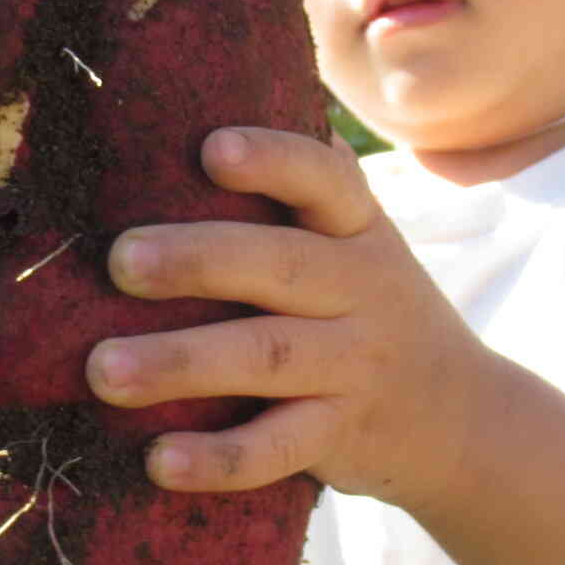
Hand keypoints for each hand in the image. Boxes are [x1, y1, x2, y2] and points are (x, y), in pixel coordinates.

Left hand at [85, 128, 490, 510]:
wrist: (461, 417)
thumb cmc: (369, 308)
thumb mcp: (359, 243)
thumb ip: (304, 189)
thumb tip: (204, 104)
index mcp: (358, 231)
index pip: (324, 181)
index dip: (272, 160)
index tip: (210, 148)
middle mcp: (363, 291)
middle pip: (280, 268)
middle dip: (197, 260)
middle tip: (120, 261)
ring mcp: (354, 367)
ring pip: (266, 358)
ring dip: (181, 363)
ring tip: (103, 370)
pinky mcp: (340, 436)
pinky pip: (277, 448)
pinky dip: (218, 458)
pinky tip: (157, 460)